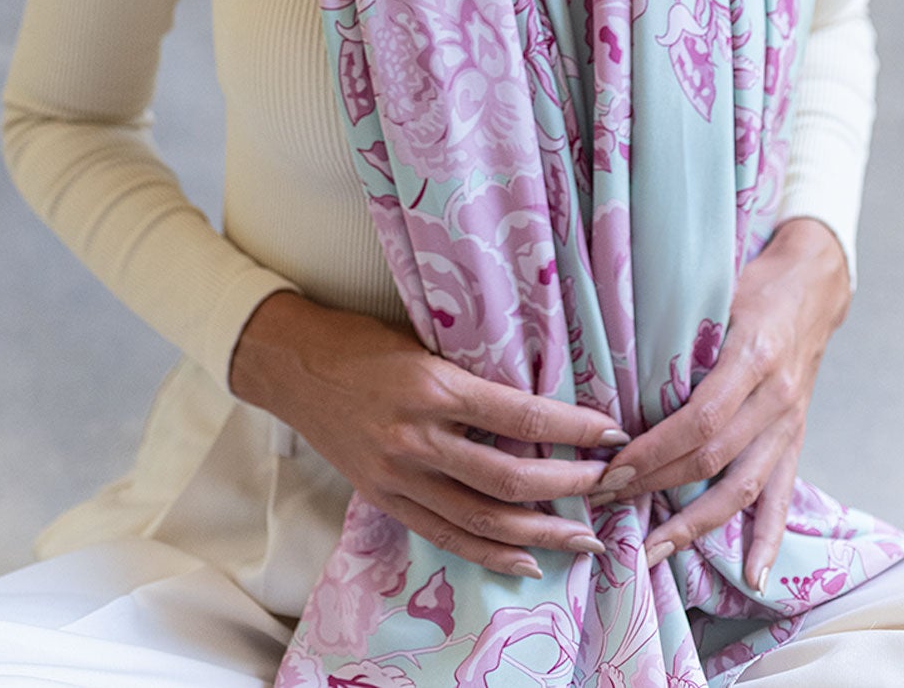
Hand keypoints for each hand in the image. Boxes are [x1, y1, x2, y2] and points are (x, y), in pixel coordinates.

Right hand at [228, 290, 630, 577]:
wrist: (291, 365)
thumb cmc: (361, 342)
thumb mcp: (424, 342)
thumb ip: (471, 376)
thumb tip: (536, 401)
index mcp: (433, 387)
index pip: (519, 415)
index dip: (572, 427)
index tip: (612, 432)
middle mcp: (417, 438)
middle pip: (508, 478)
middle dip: (568, 486)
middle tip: (609, 485)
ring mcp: (398, 476)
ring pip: (482, 519)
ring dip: (539, 534)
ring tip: (584, 538)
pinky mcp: (384, 498)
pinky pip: (445, 536)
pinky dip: (489, 555)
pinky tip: (526, 562)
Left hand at [589, 218, 851, 590]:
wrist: (813, 284)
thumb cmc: (752, 282)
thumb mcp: (712, 293)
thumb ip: (675, 331)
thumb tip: (614, 368)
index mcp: (752, 356)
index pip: (700, 420)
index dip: (654, 450)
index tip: (612, 467)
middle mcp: (775, 397)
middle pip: (713, 458)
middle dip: (656, 485)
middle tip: (607, 500)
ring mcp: (789, 423)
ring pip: (742, 489)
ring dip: (695, 526)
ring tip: (652, 551)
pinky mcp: (795, 438)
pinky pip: (783, 495)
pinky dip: (768, 538)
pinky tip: (752, 575)